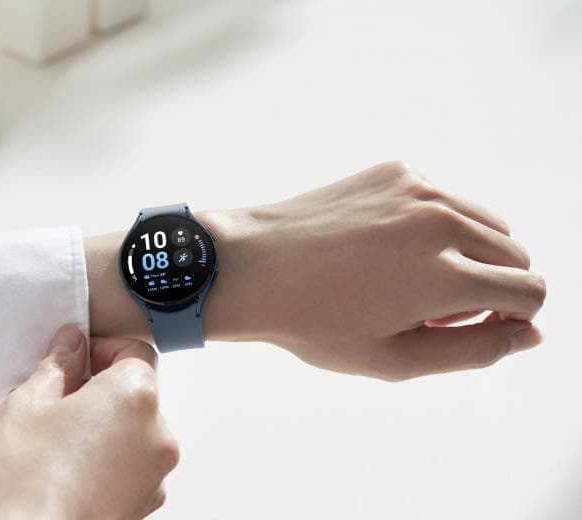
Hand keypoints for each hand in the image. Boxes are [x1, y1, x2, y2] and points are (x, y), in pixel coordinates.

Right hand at [0, 325, 179, 519]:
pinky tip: (69, 471)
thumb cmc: (25, 481)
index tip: (75, 361)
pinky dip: (108, 461)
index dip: (102, 349)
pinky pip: (131, 466)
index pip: (135, 351)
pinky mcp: (144, 503)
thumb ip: (57, 366)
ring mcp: (154, 473)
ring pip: (133, 431)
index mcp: (134, 396)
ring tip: (58, 443)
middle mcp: (156, 433)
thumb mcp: (26, 404)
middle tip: (57, 403)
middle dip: (99, 391)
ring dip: (104, 428)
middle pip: (136, 393)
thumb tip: (71, 346)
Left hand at [85, 161, 545, 380]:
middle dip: (490, 287)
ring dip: (469, 254)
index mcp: (443, 275)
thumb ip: (473, 351)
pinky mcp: (396, 170)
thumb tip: (528, 333)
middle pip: (514, 256)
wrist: (249, 266)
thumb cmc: (312, 321)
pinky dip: (435, 224)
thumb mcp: (392, 359)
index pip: (528, 292)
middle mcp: (440, 222)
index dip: (513, 318)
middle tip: (431, 309)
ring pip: (486, 223)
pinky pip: (445, 199)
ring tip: (410, 279)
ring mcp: (418, 188)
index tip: (475, 326)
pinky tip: (385, 246)